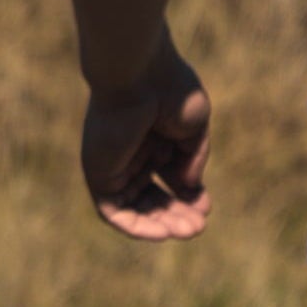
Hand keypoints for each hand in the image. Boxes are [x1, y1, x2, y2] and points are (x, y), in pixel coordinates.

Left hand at [80, 38, 211, 239]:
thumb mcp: (194, 125)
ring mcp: (114, 166)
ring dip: (161, 223)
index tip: (207, 206)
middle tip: (199, 227)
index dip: (189, 194)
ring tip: (190, 231)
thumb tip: (190, 187)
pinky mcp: (99, 176)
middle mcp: (132, 154)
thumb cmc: (171, 90)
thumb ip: (193, 158)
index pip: (170, 176)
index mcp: (155, 137)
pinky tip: (163, 232)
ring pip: (136, 208)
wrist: (140, 74)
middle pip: (153, 196)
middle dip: (177, 213)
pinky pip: (115, 211)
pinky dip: (137, 225)